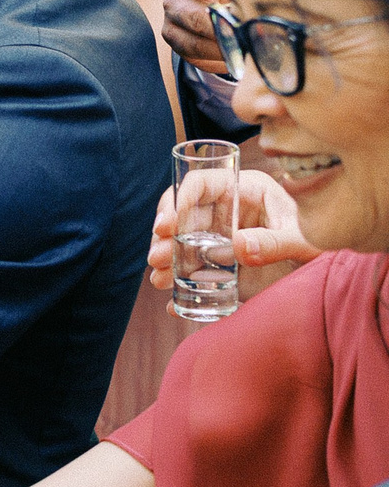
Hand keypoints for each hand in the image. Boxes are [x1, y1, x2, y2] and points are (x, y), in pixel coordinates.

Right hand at [146, 168, 318, 288]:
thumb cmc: (320, 244)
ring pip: (181, 244)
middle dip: (165, 237)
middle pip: (182, 215)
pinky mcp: (220, 265)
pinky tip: (176, 303)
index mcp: (244, 190)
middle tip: (158, 258)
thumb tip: (238, 245)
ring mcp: (219, 239)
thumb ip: (277, 241)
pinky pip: (193, 273)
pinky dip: (182, 289)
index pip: (200, 184)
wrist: (329, 274)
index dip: (176, 200)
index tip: (165, 226)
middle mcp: (225, 211)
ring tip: (161, 280)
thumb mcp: (304, 240)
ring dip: (166, 262)